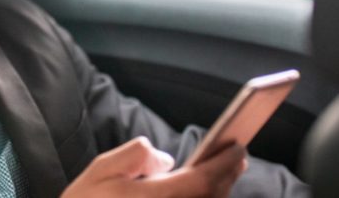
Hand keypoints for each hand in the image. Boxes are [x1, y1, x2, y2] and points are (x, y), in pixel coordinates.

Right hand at [62, 136, 247, 197]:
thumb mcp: (101, 171)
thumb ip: (136, 154)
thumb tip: (164, 159)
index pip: (205, 178)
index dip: (225, 162)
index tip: (237, 147)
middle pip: (213, 197)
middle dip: (228, 175)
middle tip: (236, 158)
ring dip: (219, 192)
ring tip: (223, 176)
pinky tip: (202, 195)